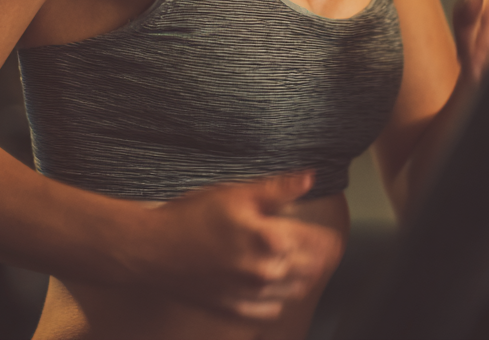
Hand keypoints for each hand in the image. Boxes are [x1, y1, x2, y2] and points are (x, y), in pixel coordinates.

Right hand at [142, 171, 342, 320]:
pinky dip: (278, 298)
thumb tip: (311, 177)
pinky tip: (273, 284)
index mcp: (271, 241)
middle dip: (320, 257)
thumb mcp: (237, 192)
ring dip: (303, 277)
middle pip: (311, 270)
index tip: (337, 234)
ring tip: (302, 262)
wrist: (152, 250)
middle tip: (324, 246)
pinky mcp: (234, 311)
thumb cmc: (191, 216)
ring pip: (293, 292)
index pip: (319, 244)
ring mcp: (250, 297)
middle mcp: (266, 274)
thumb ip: (279, 188)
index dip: (332, 239)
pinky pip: (270, 310)